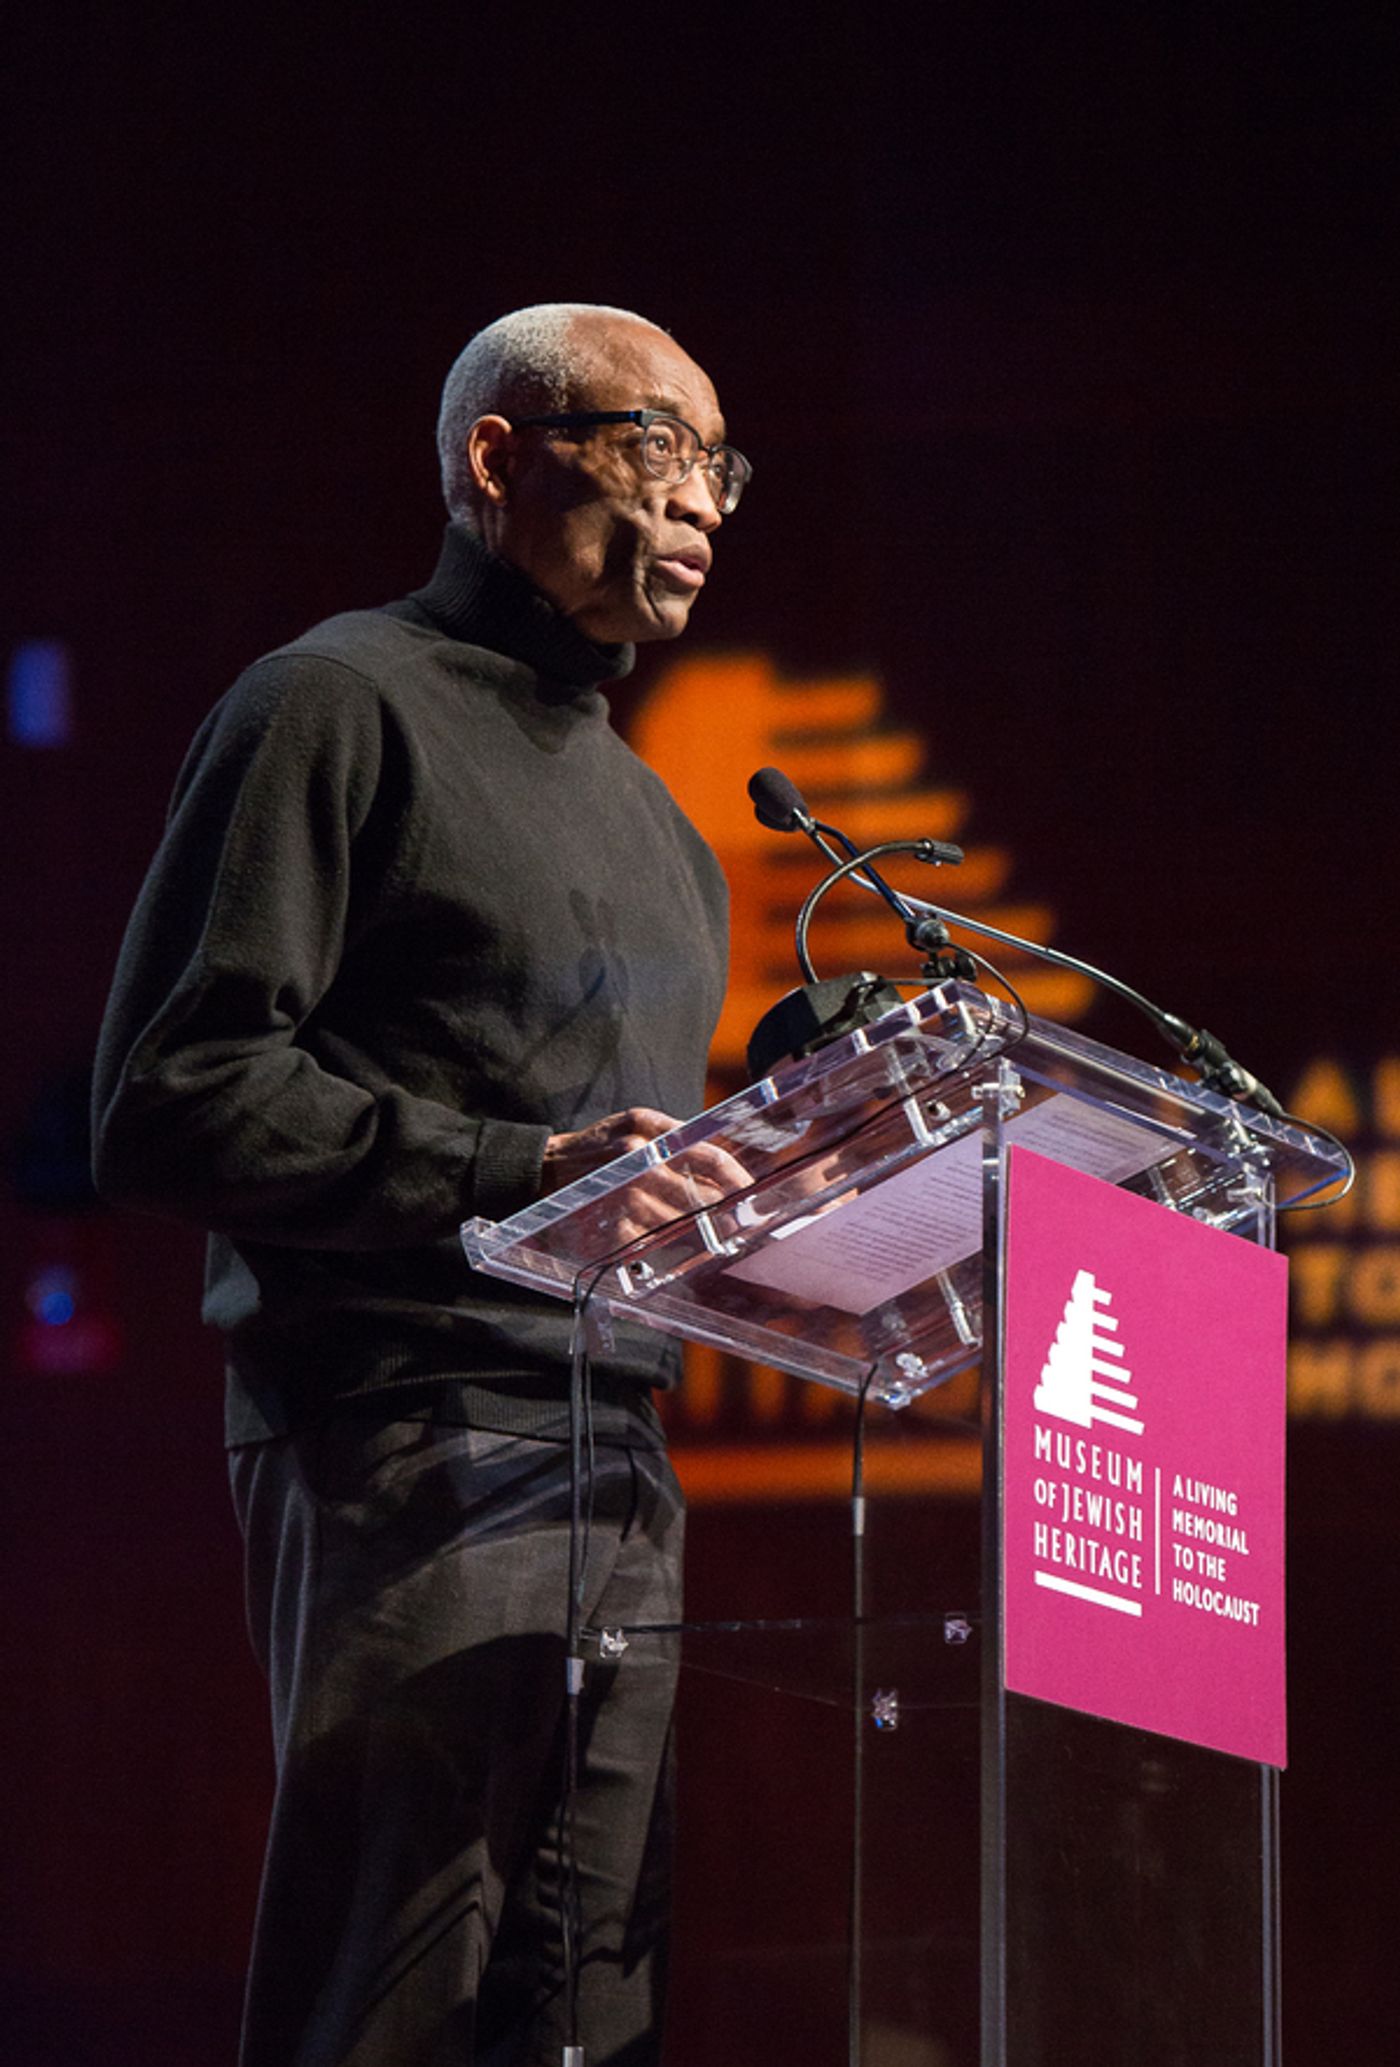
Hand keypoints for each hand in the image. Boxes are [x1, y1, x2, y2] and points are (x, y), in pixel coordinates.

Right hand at [541, 1106, 750, 1240]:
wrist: (538, 1174)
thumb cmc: (593, 1150)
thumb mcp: (630, 1125)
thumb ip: (672, 1136)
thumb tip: (717, 1161)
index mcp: (648, 1133)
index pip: (710, 1158)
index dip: (738, 1179)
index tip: (753, 1195)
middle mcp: (638, 1164)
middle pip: (702, 1198)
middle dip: (725, 1215)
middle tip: (742, 1226)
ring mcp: (625, 1199)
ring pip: (682, 1225)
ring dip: (698, 1236)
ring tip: (711, 1242)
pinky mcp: (611, 1230)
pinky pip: (653, 1247)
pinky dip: (665, 1250)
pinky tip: (670, 1251)